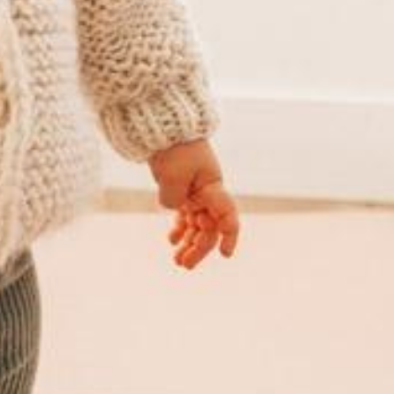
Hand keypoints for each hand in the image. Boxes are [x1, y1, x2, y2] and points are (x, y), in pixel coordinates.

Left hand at [147, 137, 239, 269]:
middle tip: (184, 265)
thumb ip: (174, 199)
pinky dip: (180, 228)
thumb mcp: (172, 176)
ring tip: (178, 261)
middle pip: (209, 227)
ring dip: (189, 243)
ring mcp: (196, 192)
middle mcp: (208, 193)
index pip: (227, 217)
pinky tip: (172, 240)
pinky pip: (185, 215)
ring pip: (197, 225)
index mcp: (213, 188)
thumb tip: (175, 208)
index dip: (229, 237)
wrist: (164, 128)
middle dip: (199, 248)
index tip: (225, 255)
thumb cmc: (173, 149)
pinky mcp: (182, 189)